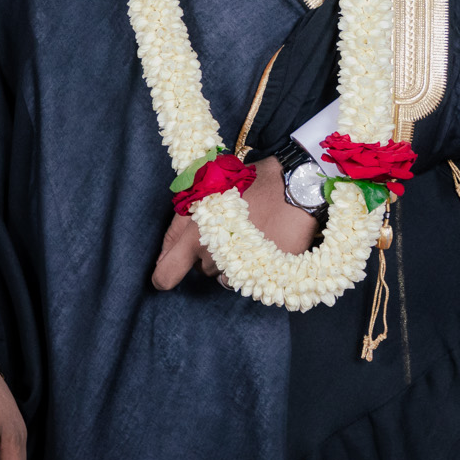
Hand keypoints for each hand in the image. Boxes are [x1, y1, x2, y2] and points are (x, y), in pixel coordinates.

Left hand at [151, 157, 317, 289]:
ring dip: (230, 260)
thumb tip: (167, 252)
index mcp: (194, 238)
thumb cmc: (248, 182)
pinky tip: (264, 242)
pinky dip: (254, 265)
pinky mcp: (265, 274)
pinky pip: (251, 277)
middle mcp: (214, 258)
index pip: (165, 275)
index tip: (170, 268)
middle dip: (206, 255)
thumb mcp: (205, 193)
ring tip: (247, 234)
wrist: (295, 186)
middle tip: (224, 229)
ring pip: (225, 274)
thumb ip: (180, 224)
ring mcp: (241, 269)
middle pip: (200, 270)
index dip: (164, 274)